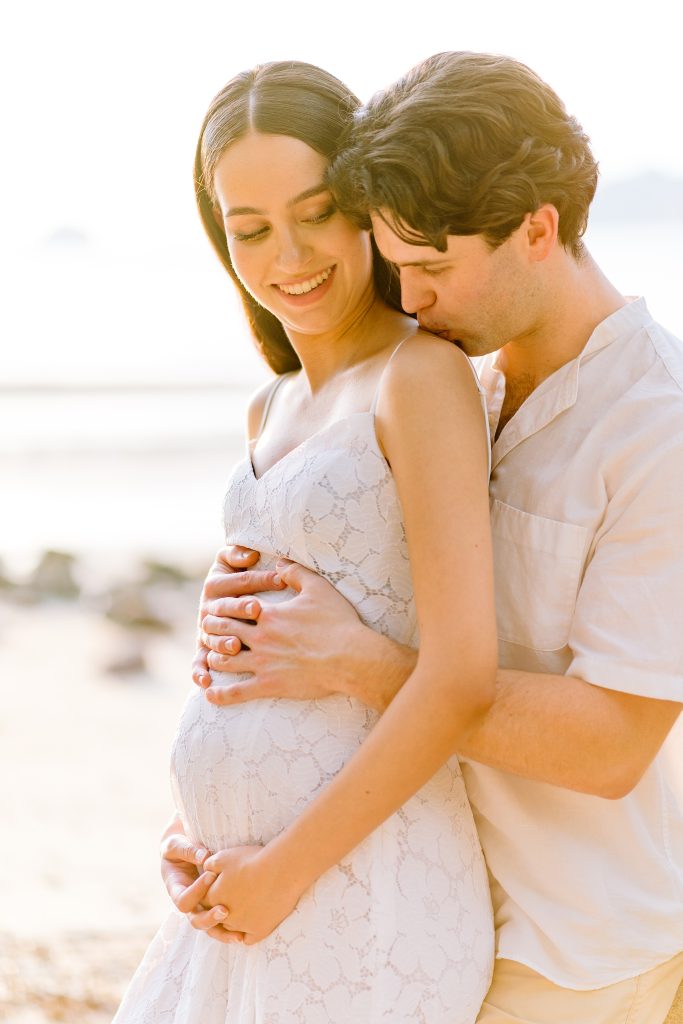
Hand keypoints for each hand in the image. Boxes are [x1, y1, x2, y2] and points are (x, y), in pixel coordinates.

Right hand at [160, 832, 244, 944]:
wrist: (183, 850)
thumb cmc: (178, 847)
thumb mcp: (176, 845)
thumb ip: (188, 850)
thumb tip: (204, 857)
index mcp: (176, 889)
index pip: (183, 900)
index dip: (196, 891)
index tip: (211, 875)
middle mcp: (189, 903)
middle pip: (195, 921)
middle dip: (210, 918)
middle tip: (225, 911)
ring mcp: (201, 907)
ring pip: (209, 928)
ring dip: (223, 932)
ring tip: (239, 936)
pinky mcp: (213, 906)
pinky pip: (221, 923)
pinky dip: (231, 929)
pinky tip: (245, 935)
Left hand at [201, 559, 362, 706]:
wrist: (350, 657)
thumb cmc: (337, 622)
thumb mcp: (318, 588)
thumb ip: (295, 572)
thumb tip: (279, 562)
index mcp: (268, 614)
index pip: (233, 606)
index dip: (223, 606)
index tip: (218, 608)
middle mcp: (259, 638)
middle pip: (222, 631)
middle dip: (212, 630)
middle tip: (209, 631)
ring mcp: (262, 663)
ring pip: (223, 660)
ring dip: (213, 657)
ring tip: (211, 657)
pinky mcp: (268, 685)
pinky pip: (236, 692)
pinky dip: (219, 693)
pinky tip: (209, 693)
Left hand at [203, 845, 301, 944]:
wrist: (281, 871)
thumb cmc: (251, 861)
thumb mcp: (224, 857)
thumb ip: (209, 865)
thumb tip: (204, 869)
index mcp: (214, 898)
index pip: (205, 900)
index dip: (212, 892)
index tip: (222, 884)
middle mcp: (224, 916)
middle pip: (216, 916)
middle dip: (221, 907)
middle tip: (234, 894)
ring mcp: (242, 926)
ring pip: (231, 928)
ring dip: (235, 919)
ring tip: (246, 905)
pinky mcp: (259, 931)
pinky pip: (248, 939)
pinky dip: (248, 932)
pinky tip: (253, 921)